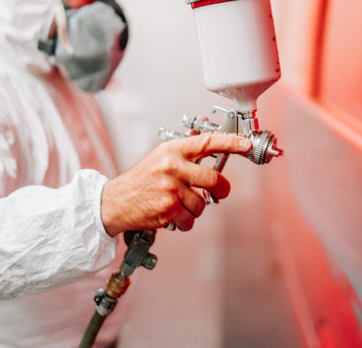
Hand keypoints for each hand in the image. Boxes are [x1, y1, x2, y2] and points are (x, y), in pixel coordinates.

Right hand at [99, 133, 251, 235]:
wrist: (115, 201)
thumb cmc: (141, 179)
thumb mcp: (160, 157)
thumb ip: (184, 152)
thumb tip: (205, 140)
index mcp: (172, 150)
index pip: (208, 142)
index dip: (231, 142)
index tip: (246, 144)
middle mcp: (172, 166)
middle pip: (214, 178)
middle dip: (221, 189)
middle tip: (220, 191)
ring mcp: (170, 188)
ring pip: (203, 203)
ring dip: (195, 208)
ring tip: (179, 204)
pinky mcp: (168, 208)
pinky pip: (190, 219)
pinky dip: (184, 221)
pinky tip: (172, 215)